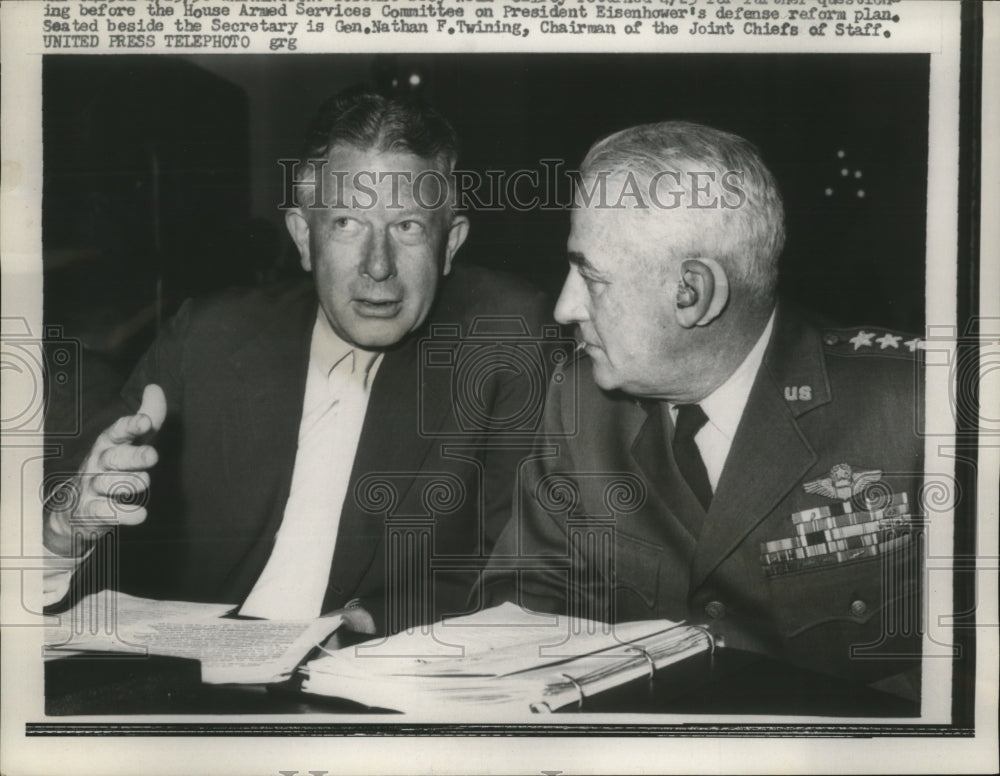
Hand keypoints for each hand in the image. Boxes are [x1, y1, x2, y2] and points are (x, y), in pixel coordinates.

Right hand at [44, 384, 166, 555]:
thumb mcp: (128, 441)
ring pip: (108, 484)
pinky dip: (123, 514)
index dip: (130, 426)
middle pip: (114, 458)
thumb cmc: (111, 467)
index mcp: (109, 444)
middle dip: (133, 456)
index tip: (144, 421)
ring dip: (128, 483)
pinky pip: (106, 513)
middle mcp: (99, 464)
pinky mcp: (91, 512)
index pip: (117, 432)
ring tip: (144, 483)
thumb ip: (147, 416)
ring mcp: (93, 488)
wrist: (75, 508)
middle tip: (153, 455)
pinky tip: (141, 515)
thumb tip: (155, 388)